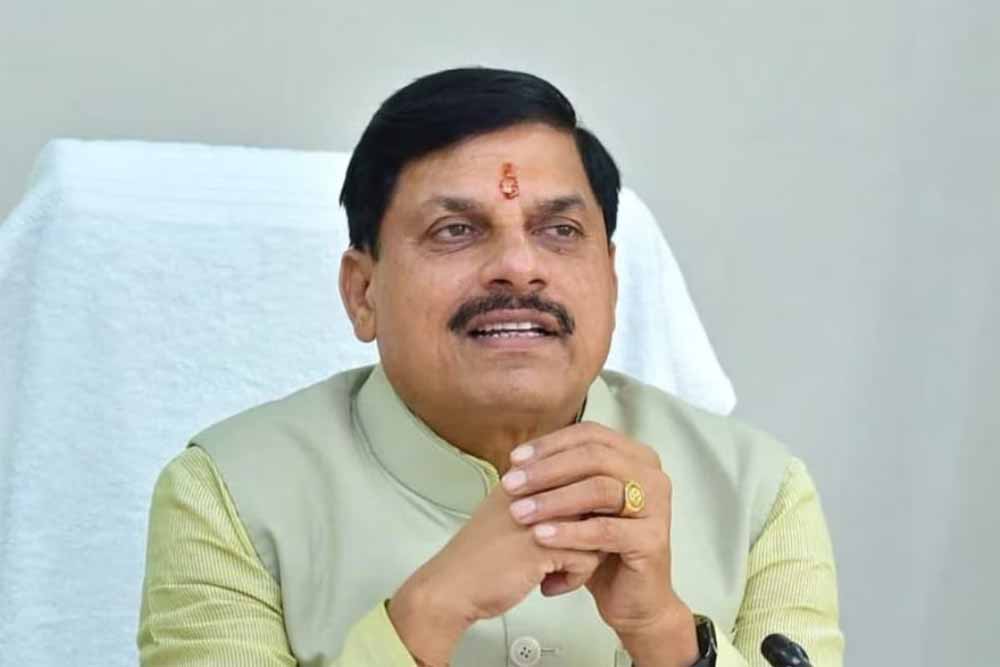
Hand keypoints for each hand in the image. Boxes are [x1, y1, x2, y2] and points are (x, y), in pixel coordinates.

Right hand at [388, 482, 603, 665]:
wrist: (452, 586)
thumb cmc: (481, 556)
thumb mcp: (513, 513)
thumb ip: (545, 500)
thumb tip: (589, 503)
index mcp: (525, 476)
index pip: (580, 478)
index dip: (583, 511)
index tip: (569, 534)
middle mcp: (535, 489)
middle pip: (594, 503)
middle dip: (590, 533)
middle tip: (571, 555)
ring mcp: (540, 515)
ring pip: (597, 531)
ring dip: (583, 558)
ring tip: (558, 572)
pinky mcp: (544, 545)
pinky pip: (587, 560)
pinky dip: (574, 579)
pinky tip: (548, 586)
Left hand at [501, 421, 698, 664]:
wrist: (632, 598)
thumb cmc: (601, 547)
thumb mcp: (580, 505)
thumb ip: (562, 477)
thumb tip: (518, 458)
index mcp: (636, 458)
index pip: (590, 435)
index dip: (550, 444)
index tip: (515, 459)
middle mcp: (652, 476)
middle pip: (594, 456)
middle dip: (546, 469)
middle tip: (511, 484)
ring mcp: (658, 506)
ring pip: (600, 489)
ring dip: (553, 499)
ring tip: (520, 512)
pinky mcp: (653, 540)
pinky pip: (605, 530)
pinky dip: (569, 532)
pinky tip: (540, 536)